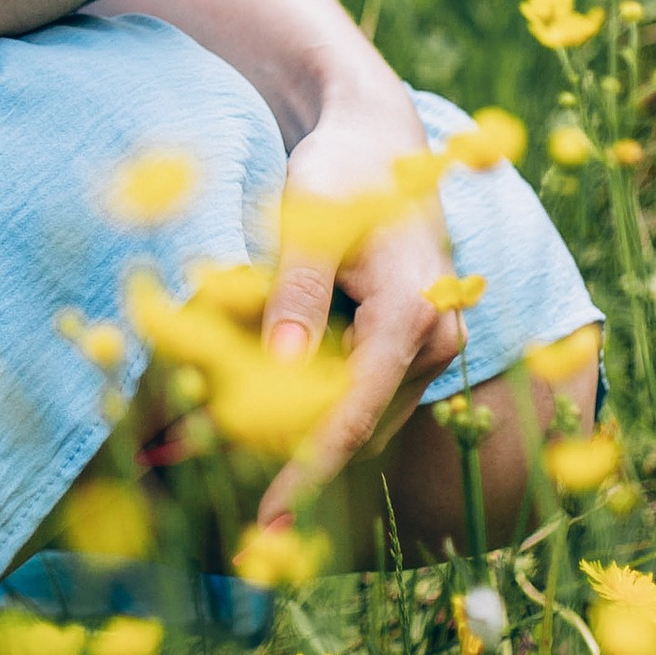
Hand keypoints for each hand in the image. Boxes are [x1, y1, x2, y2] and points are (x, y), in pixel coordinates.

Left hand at [255, 76, 459, 522]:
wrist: (379, 134)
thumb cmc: (340, 170)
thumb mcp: (309, 221)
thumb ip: (296, 292)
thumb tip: (282, 365)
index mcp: (411, 314)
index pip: (353, 415)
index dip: (306, 471)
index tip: (267, 520)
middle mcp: (435, 338)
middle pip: (356, 424)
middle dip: (292, 457)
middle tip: (220, 489)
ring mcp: (431, 344)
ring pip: (359, 413)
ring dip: (300, 431)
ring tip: (224, 445)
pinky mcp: (414, 342)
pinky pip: (363, 390)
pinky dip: (316, 401)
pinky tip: (262, 399)